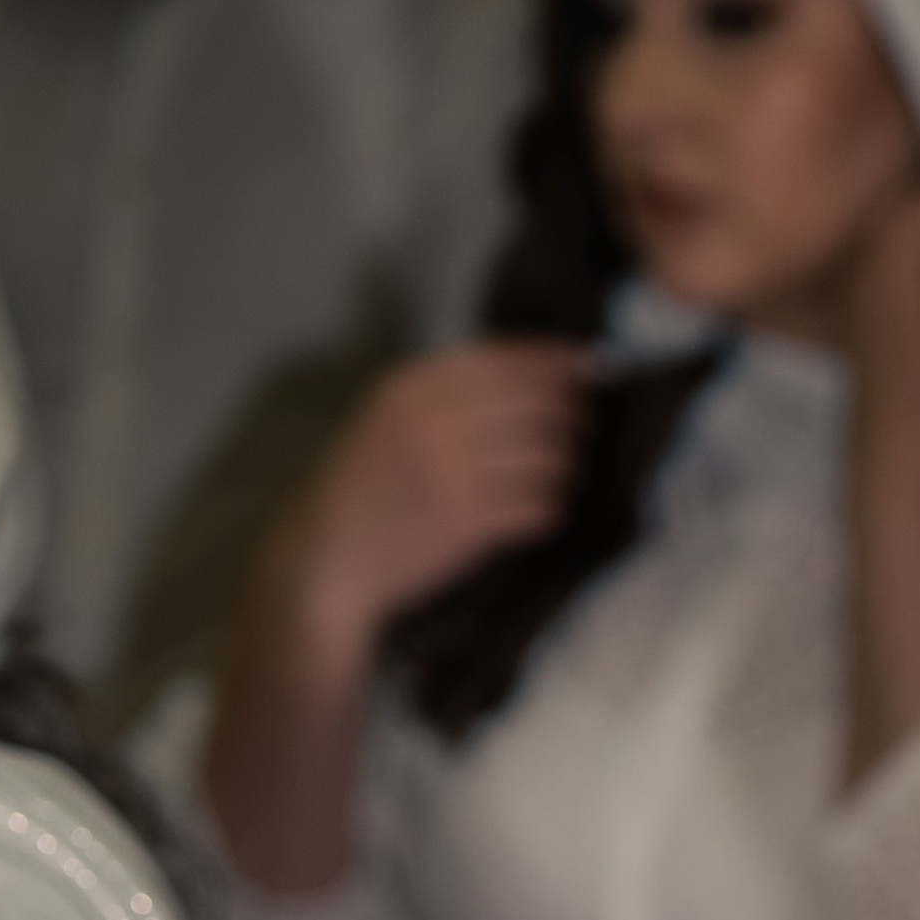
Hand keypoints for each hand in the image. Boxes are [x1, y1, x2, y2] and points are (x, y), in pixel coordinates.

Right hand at [278, 342, 591, 648]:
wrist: (329, 560)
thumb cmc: (365, 492)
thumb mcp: (390, 419)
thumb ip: (447, 396)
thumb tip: (527, 378)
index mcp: (414, 385)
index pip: (506, 359)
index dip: (556, 361)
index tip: (590, 363)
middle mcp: (436, 419)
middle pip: (537, 404)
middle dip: (572, 415)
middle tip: (585, 427)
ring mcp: (454, 470)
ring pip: (547, 455)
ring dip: (567, 466)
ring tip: (564, 474)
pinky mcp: (470, 523)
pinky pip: (538, 506)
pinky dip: (551, 509)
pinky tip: (545, 512)